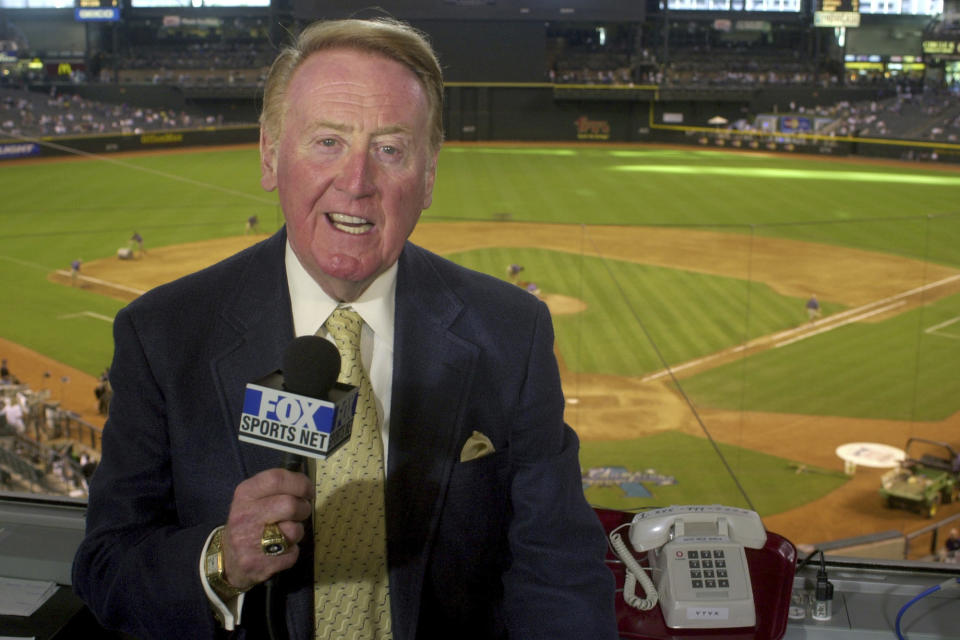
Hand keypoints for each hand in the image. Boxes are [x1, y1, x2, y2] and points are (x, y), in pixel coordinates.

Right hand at [220, 468, 313, 589]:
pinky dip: (291, 552)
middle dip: (304, 509)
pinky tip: (279, 551)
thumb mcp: (252, 499)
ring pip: (294, 531)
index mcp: (245, 494)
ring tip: (285, 533)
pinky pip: (292, 553)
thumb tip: (305, 485)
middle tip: (301, 513)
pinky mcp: (259, 564)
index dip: (300, 483)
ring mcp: (250, 541)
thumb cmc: (248, 523)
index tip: (308, 491)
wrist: (228, 561)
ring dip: (297, 532)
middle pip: (290, 505)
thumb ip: (275, 489)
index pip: (277, 479)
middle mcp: (245, 515)